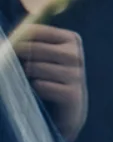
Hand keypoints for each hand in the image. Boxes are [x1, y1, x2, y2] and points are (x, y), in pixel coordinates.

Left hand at [12, 24, 86, 141]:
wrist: (68, 110)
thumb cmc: (49, 78)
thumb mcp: (41, 57)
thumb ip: (26, 43)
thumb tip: (0, 39)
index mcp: (71, 39)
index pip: (35, 30)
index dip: (15, 39)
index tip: (8, 48)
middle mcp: (75, 55)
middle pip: (34, 48)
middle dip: (18, 58)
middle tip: (17, 67)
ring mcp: (76, 74)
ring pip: (35, 68)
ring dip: (27, 76)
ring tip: (30, 81)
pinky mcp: (72, 94)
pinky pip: (41, 86)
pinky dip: (35, 90)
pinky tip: (38, 93)